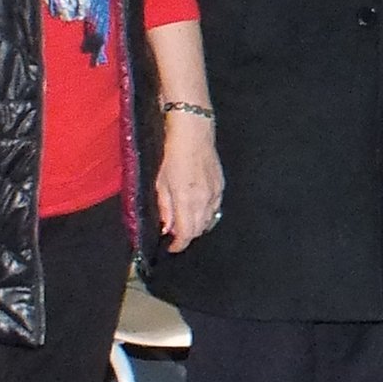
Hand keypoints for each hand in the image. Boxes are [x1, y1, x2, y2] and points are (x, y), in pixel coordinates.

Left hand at [156, 111, 223, 252]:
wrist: (194, 133)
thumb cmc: (173, 155)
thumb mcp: (161, 183)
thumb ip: (165, 208)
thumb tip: (166, 228)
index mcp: (187, 200)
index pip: (186, 234)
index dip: (178, 245)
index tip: (170, 247)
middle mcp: (204, 200)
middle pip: (198, 231)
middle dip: (186, 236)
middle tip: (174, 234)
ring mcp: (215, 194)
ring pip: (209, 222)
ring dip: (197, 227)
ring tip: (185, 222)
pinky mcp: (221, 187)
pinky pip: (216, 210)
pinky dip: (207, 216)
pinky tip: (199, 211)